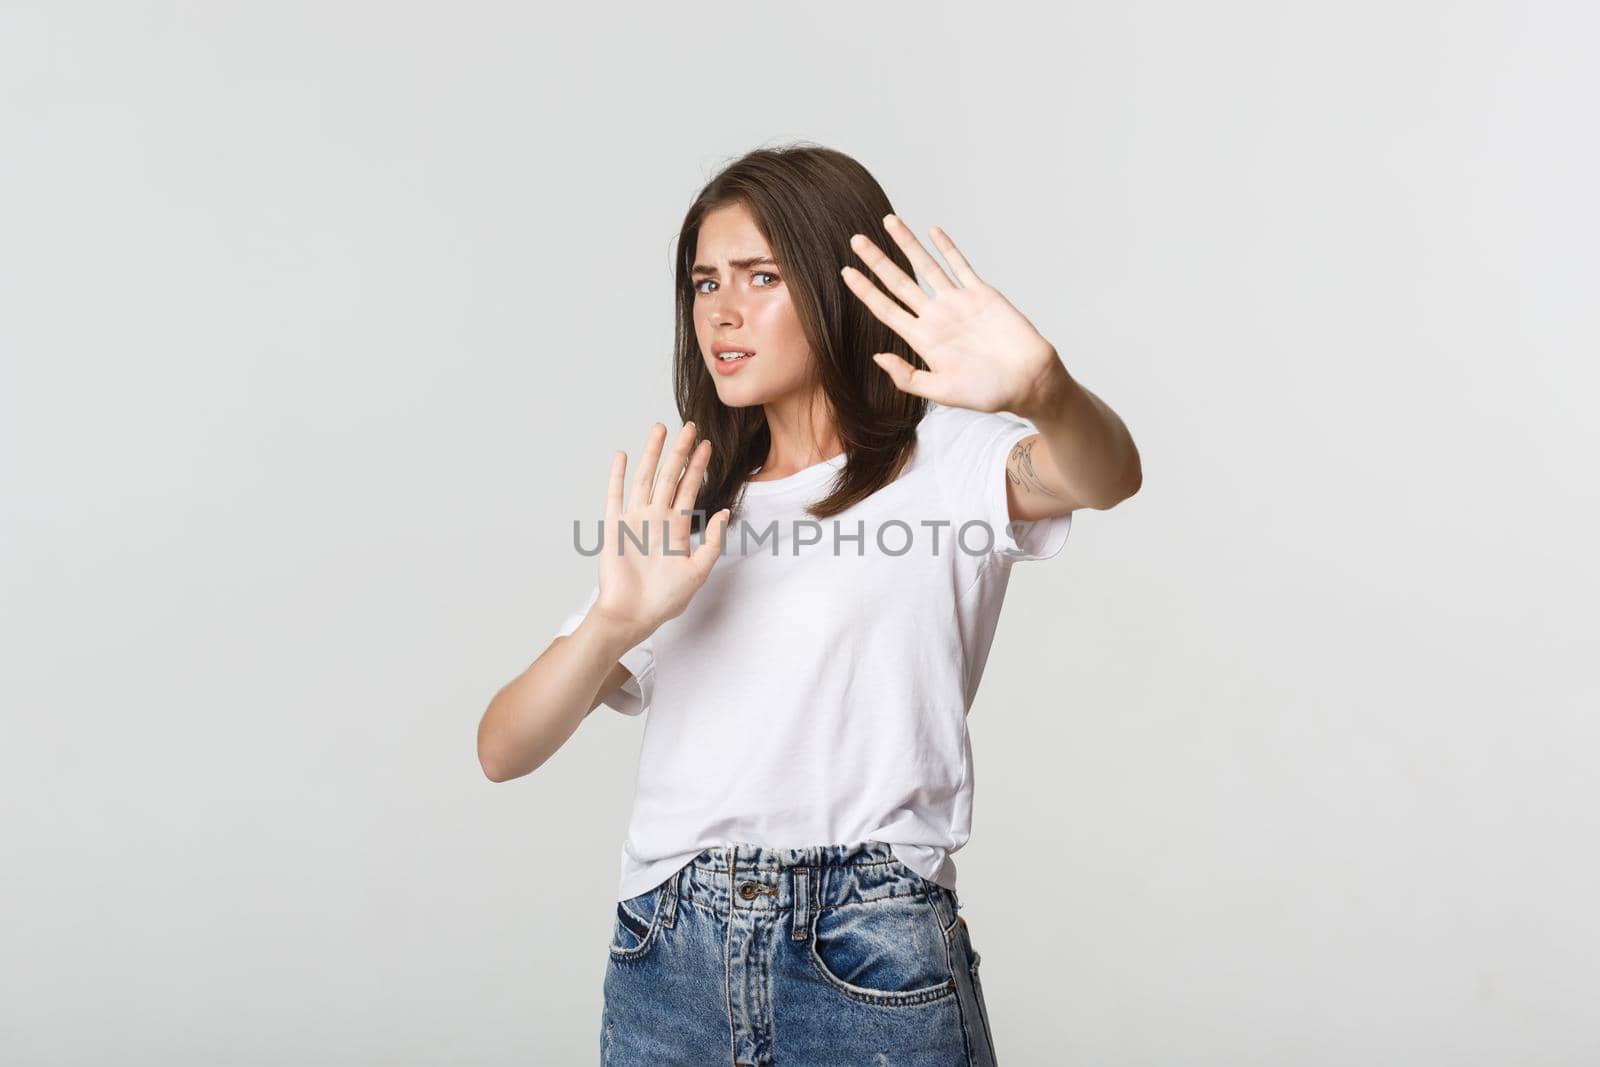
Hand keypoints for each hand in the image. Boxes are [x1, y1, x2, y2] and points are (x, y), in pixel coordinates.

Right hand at [591, 422, 728, 644]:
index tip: (707, 444)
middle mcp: (656, 519)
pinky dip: (619, 476)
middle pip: (669, 476)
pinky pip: (616, 497)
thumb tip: (723, 513)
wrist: (633, 615)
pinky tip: (623, 456)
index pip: (689, 488)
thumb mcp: (698, 571)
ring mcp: (634, 521)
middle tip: (690, 425)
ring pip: (645, 479)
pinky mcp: (614, 528)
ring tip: (660, 429)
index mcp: (676, 528)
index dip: (698, 466)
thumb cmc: (665, 599)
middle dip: (680, 451)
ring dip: (651, 454)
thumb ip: (711, 542)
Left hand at [840, 214, 1066, 416]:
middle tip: (856, 239)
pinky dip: (947, 247)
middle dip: (877, 260)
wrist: (1029, 381)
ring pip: (926, 266)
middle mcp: (936, 317)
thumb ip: (908, 377)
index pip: (886, 309)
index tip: (845, 272)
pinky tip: (932, 231)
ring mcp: (958, 302)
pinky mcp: (981, 294)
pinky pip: (960, 265)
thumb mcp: (941, 392)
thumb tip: (876, 357)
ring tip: (888, 220)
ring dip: (907, 243)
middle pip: (899, 282)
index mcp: (923, 340)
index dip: (865, 291)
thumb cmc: (988, 392)